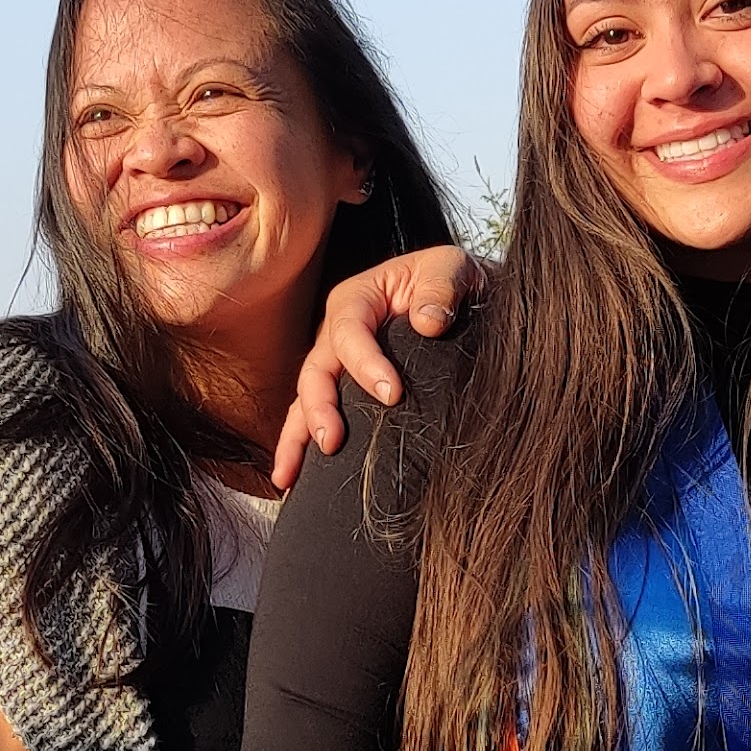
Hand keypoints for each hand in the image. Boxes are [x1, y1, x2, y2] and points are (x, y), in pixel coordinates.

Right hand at [270, 245, 484, 486]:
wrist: (460, 300)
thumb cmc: (451, 282)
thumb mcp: (452, 268)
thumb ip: (442, 287)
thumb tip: (429, 322)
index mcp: (357, 299)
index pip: (349, 332)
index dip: (365, 363)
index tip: (393, 394)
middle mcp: (336, 334)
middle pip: (315, 372)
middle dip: (318, 409)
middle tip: (333, 442)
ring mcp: (336, 366)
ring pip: (304, 402)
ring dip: (296, 439)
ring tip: (290, 477)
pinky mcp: (344, 393)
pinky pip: (315, 418)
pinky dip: (303, 449)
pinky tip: (296, 482)